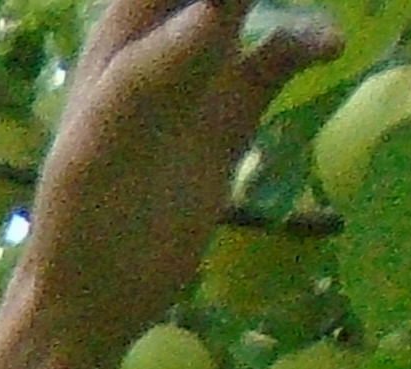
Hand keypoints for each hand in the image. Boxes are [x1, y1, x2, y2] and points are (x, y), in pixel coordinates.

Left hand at [0, 0, 339, 368]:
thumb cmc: (79, 217)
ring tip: (313, 6)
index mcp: (120, 35)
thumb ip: (155, 69)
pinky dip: (307, 41)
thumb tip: (216, 7)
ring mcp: (201, 76)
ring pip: (253, 2)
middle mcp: (163, 42)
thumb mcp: (105, 137)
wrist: (95, 296)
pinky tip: (331, 45)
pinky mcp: (233, 114)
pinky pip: (279, 57)